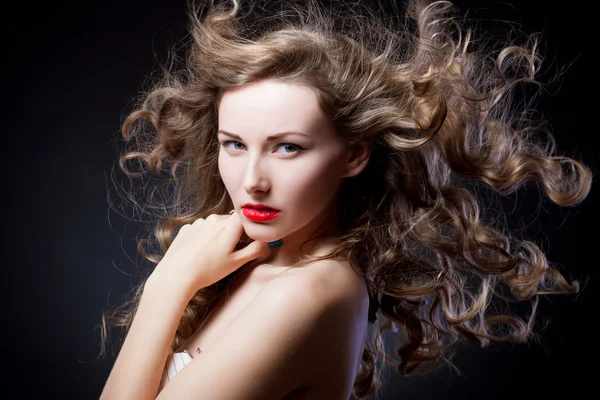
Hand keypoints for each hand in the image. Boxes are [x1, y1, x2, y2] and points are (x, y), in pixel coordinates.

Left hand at [150, 211, 271, 293]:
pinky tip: (199, 253)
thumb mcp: (237, 263)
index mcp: (229, 225)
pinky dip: (203, 238)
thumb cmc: (208, 270)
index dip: (249, 228)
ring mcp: (198, 223)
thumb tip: (269, 242)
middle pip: (230, 221)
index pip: (246, 217)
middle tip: (230, 252)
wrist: (177, 275)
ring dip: (218, 235)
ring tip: (212, 255)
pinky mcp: (186, 228)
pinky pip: (200, 229)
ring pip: (215, 225)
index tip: (247, 240)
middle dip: (234, 233)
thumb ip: (256, 250)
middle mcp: (214, 219)